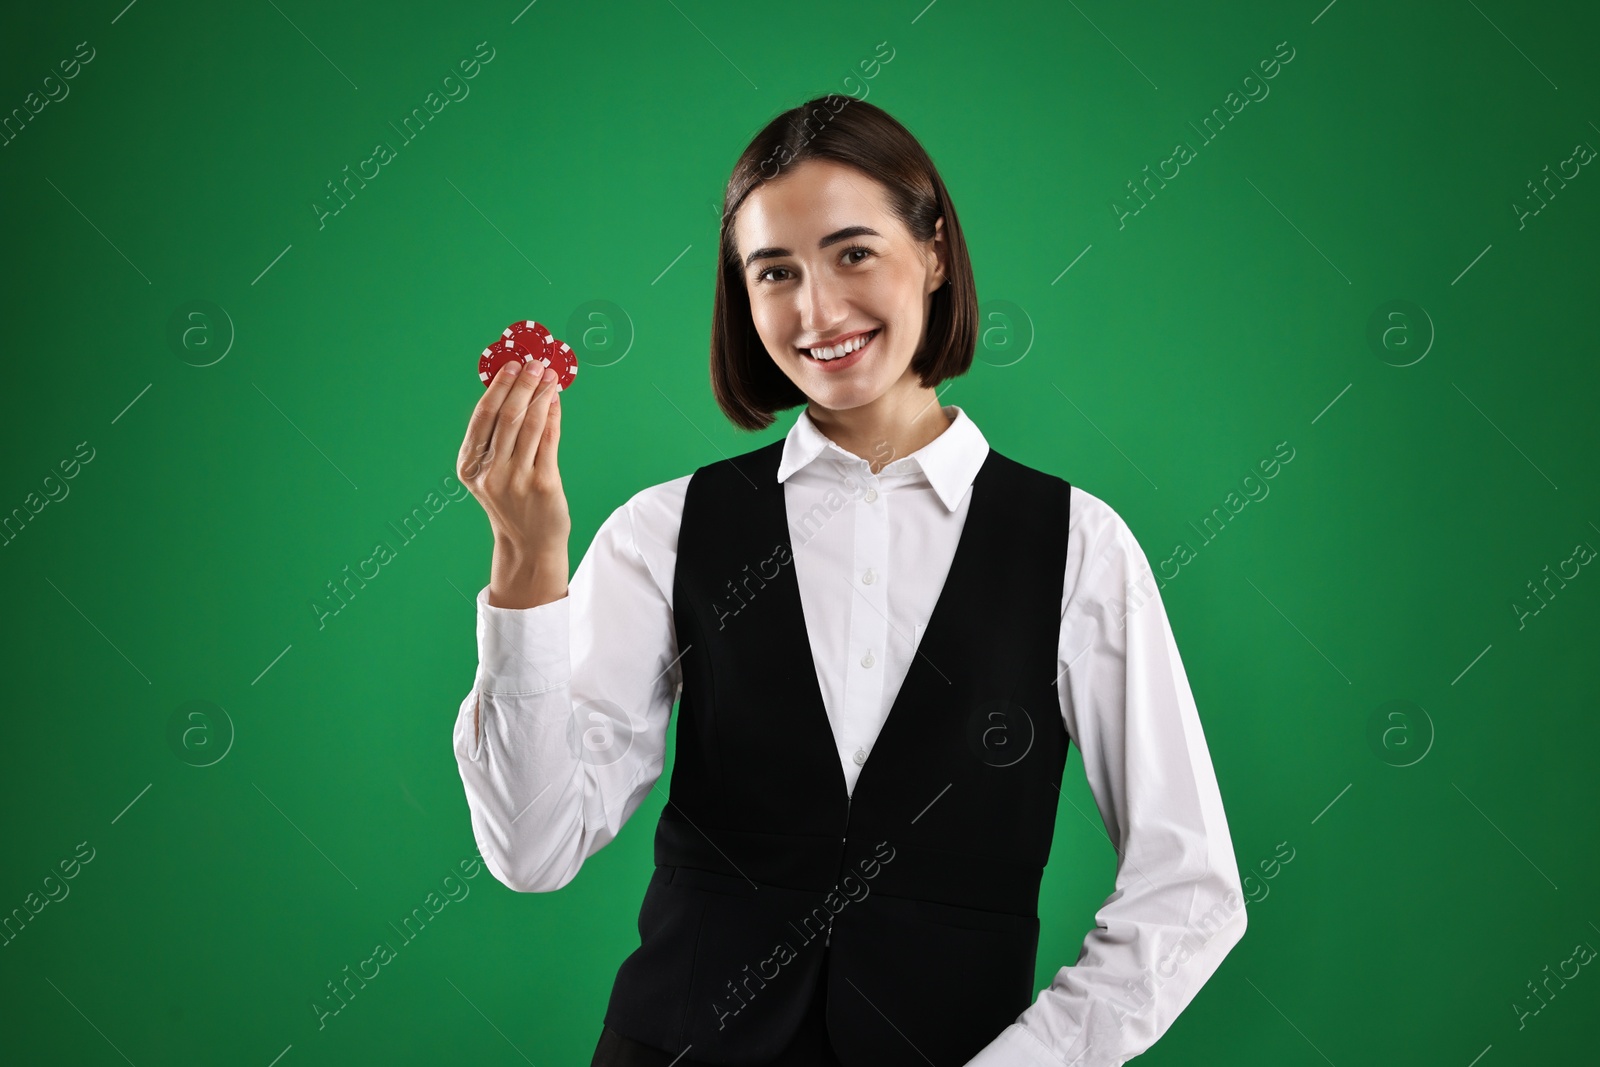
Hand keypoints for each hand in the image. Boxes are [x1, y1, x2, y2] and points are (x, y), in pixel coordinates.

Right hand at [457, 361, 569, 607]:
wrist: (529, 544)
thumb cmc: (512, 503)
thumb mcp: (492, 473)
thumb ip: (497, 438)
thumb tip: (516, 390)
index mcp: (470, 467)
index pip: (482, 417)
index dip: (498, 387)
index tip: (512, 365)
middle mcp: (490, 472)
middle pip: (507, 416)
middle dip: (522, 385)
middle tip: (535, 362)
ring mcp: (516, 479)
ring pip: (529, 425)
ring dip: (541, 395)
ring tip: (550, 375)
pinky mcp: (542, 484)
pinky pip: (549, 441)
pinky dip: (553, 416)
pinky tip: (556, 400)